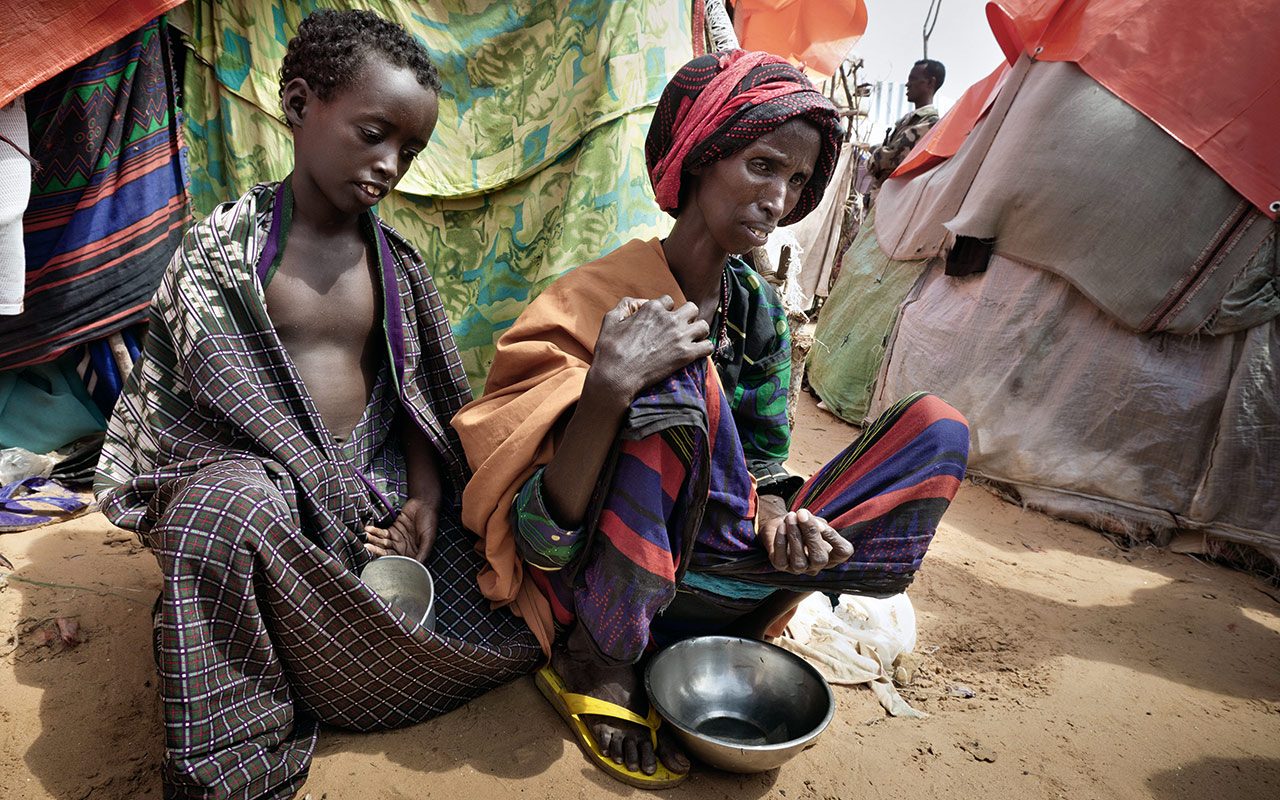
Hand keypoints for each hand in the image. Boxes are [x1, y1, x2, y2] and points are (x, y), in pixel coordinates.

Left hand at [364, 496, 438, 562]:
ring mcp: (397, 540)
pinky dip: (375, 532)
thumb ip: (423, 553)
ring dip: (373, 540)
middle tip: (366, 546)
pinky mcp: (392, 530)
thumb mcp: (429, 539)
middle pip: (387, 553)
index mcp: (413, 554)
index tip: (377, 560)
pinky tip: (368, 529)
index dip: (387, 561)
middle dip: (376, 550)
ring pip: (382, 543)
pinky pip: (381, 533)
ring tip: (365, 536)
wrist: (425, 504)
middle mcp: (403, 549)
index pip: (397, 561)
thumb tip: (418, 567)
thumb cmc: (430, 521)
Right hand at [589, 295, 713, 403]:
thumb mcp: (610, 320)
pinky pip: (708, 346)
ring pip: (704, 325)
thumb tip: (637, 302)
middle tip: (681, 329)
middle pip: (692, 308)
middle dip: (687, 317)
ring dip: (699, 332)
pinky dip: (705, 349)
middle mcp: (669, 319)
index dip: (666, 311)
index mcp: (652, 308)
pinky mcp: (686, 355)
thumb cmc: (610, 350)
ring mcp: (679, 336)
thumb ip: (625, 305)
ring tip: (692, 340)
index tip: (662, 321)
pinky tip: (697, 353)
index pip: (669, 300)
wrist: (616, 377)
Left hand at [759, 503, 853, 575]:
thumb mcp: (814, 520)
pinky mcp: (781, 566)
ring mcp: (799, 569)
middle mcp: (817, 565)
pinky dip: (781, 542)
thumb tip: (806, 519)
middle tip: (802, 515)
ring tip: (791, 518)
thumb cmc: (803, 523)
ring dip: (795, 537)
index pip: (843, 552)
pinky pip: (781, 560)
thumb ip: (816, 522)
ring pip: (799, 562)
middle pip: (820, 558)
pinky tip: (782, 526)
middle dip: (811, 535)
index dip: (834, 538)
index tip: (820, 523)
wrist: (781, 523)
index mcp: (832, 554)